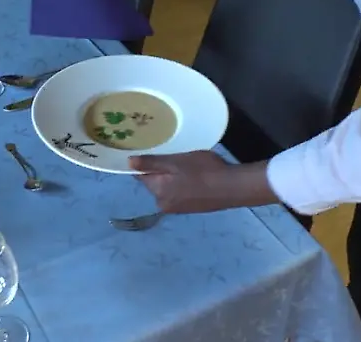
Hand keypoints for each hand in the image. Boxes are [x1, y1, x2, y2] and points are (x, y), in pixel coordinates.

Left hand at [131, 151, 278, 213]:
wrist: (233, 187)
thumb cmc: (203, 171)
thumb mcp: (175, 162)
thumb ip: (151, 163)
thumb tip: (128, 163)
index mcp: (157, 192)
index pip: (141, 176)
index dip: (146, 163)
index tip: (154, 152)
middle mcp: (164, 204)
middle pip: (155, 182)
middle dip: (162, 170)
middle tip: (176, 156)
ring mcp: (179, 209)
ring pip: (169, 187)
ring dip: (174, 177)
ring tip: (188, 165)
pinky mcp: (192, 209)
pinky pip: (181, 193)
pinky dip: (184, 185)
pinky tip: (197, 177)